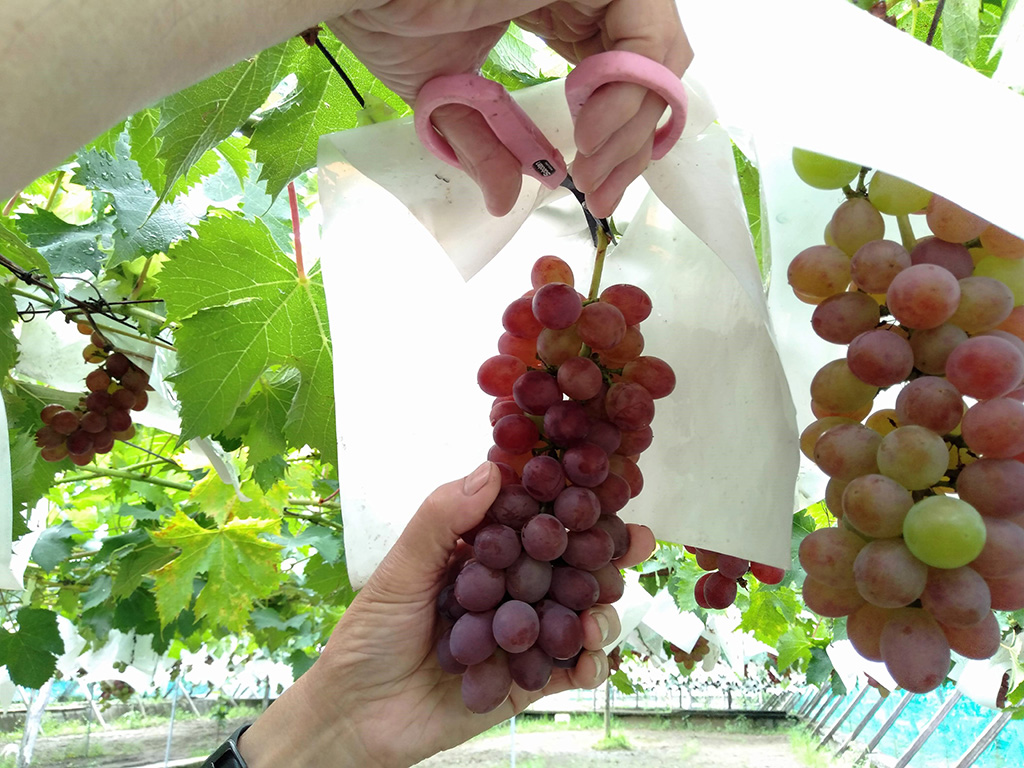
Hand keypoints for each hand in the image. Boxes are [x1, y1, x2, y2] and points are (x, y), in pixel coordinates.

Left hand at [237, 461, 655, 767]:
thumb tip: (491, 469)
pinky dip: (589, 664)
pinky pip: (568, 669)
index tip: (601, 485)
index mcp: (480, 554)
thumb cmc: (367, 637)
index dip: (565, 503)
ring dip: (600, 609)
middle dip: (603, 553)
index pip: (530, 520)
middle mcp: (507, 588)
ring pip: (576, 614)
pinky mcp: (525, 680)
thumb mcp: (399, 572)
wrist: (356, 719)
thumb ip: (441, 521)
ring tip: (601, 611)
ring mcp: (520, 634)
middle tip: (635, 541)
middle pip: (566, 565)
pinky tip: (590, 660)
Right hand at [328, 1, 692, 217]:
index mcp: (562, 6)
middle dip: (632, 144)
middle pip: (651, 71)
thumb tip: (501, 199)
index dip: (619, 139)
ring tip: (590, 169)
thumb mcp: (448, 97)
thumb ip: (485, 141)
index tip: (596, 190)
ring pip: (659, 57)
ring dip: (631, 127)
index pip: (622, 76)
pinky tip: (589, 133)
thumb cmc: (390, 13)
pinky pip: (646, 37)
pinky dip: (630, 93)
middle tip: (600, 193)